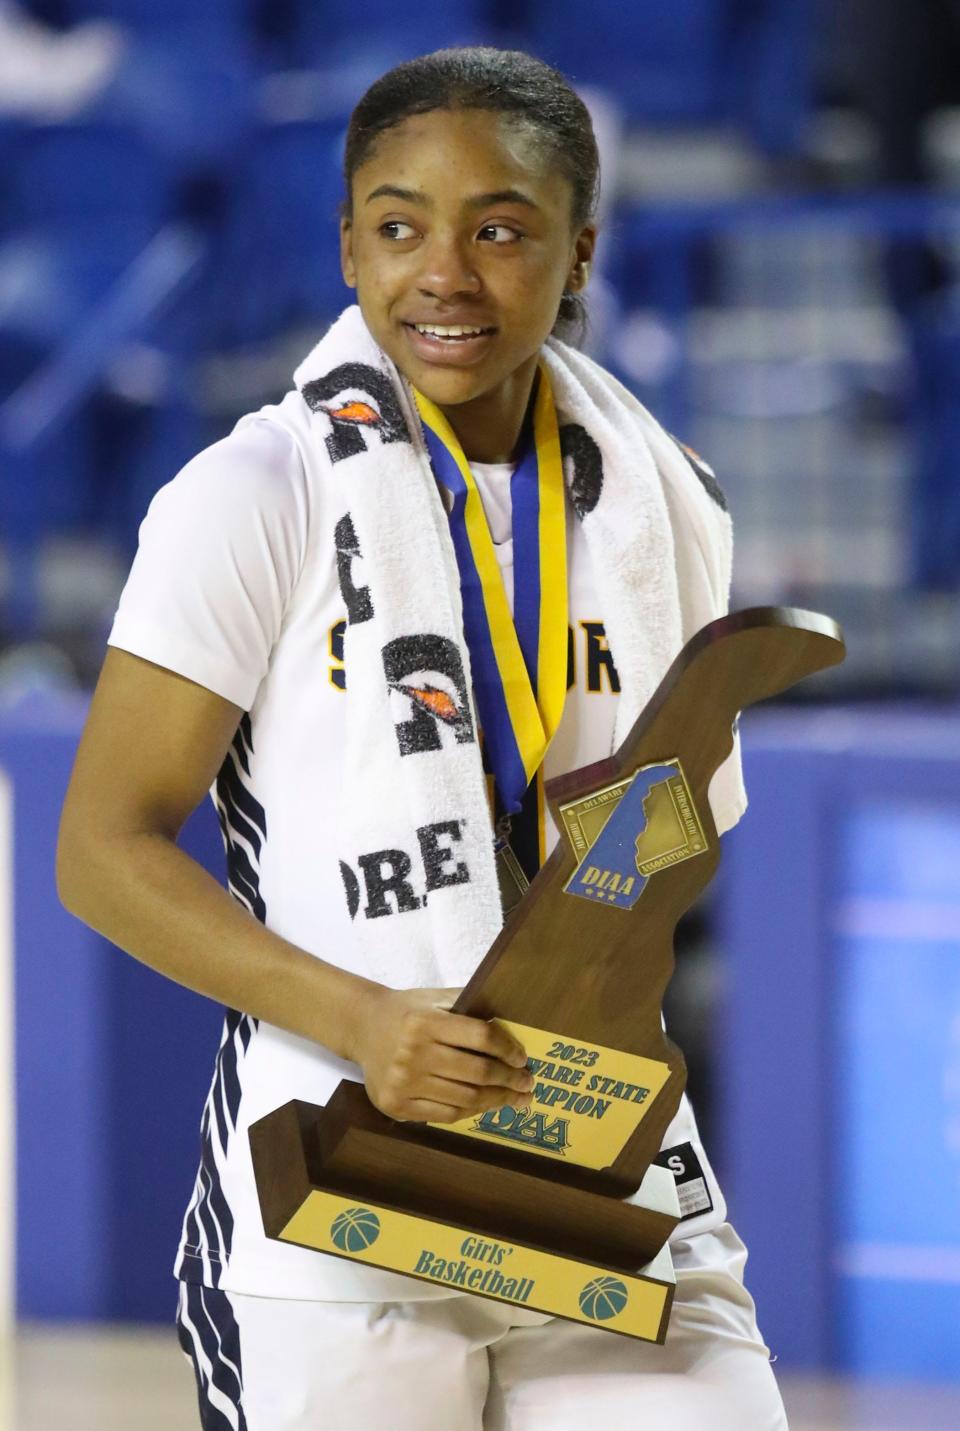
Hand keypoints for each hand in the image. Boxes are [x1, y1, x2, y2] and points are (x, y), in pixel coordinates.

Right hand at [351, 985, 533, 1123]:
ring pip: (465, 1099)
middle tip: (527, 1083)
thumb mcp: (435, 998)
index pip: (481, 1036)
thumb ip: (470, 1006)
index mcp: (426, 1022)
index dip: (508, 1048)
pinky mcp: (395, 1105)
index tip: (522, 1058)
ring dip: (497, 1100)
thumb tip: (512, 1022)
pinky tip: (485, 1106)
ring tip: (514, 1099)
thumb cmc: (407, 1011)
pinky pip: (445, 1116)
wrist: (362, 1026)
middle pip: (477, 1072)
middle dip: (510, 1079)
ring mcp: (402, 1083)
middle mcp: (413, 1053)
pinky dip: (471, 1113)